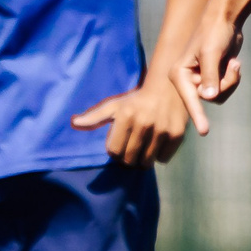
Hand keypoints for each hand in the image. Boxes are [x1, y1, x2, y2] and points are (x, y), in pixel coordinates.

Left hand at [73, 72, 194, 164]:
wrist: (168, 87)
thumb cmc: (136, 100)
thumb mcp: (114, 106)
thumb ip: (94, 117)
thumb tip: (74, 123)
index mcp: (125, 116)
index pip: (113, 151)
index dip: (115, 151)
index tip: (120, 144)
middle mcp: (143, 123)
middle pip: (129, 160)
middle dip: (128, 158)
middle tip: (132, 149)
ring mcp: (161, 129)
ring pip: (147, 162)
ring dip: (143, 159)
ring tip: (145, 147)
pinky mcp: (177, 134)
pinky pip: (163, 158)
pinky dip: (160, 155)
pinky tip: (159, 143)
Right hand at [175, 0, 247, 132]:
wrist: (225, 20)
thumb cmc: (215, 33)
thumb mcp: (212, 53)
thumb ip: (210, 75)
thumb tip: (209, 97)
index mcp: (179, 74)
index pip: (191, 99)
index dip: (198, 115)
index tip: (204, 132)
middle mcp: (187, 80)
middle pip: (210, 98)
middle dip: (226, 83)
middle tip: (233, 65)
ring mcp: (200, 81)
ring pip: (219, 96)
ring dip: (231, 81)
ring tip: (233, 63)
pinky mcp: (212, 79)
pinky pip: (225, 90)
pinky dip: (233, 78)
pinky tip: (233, 63)